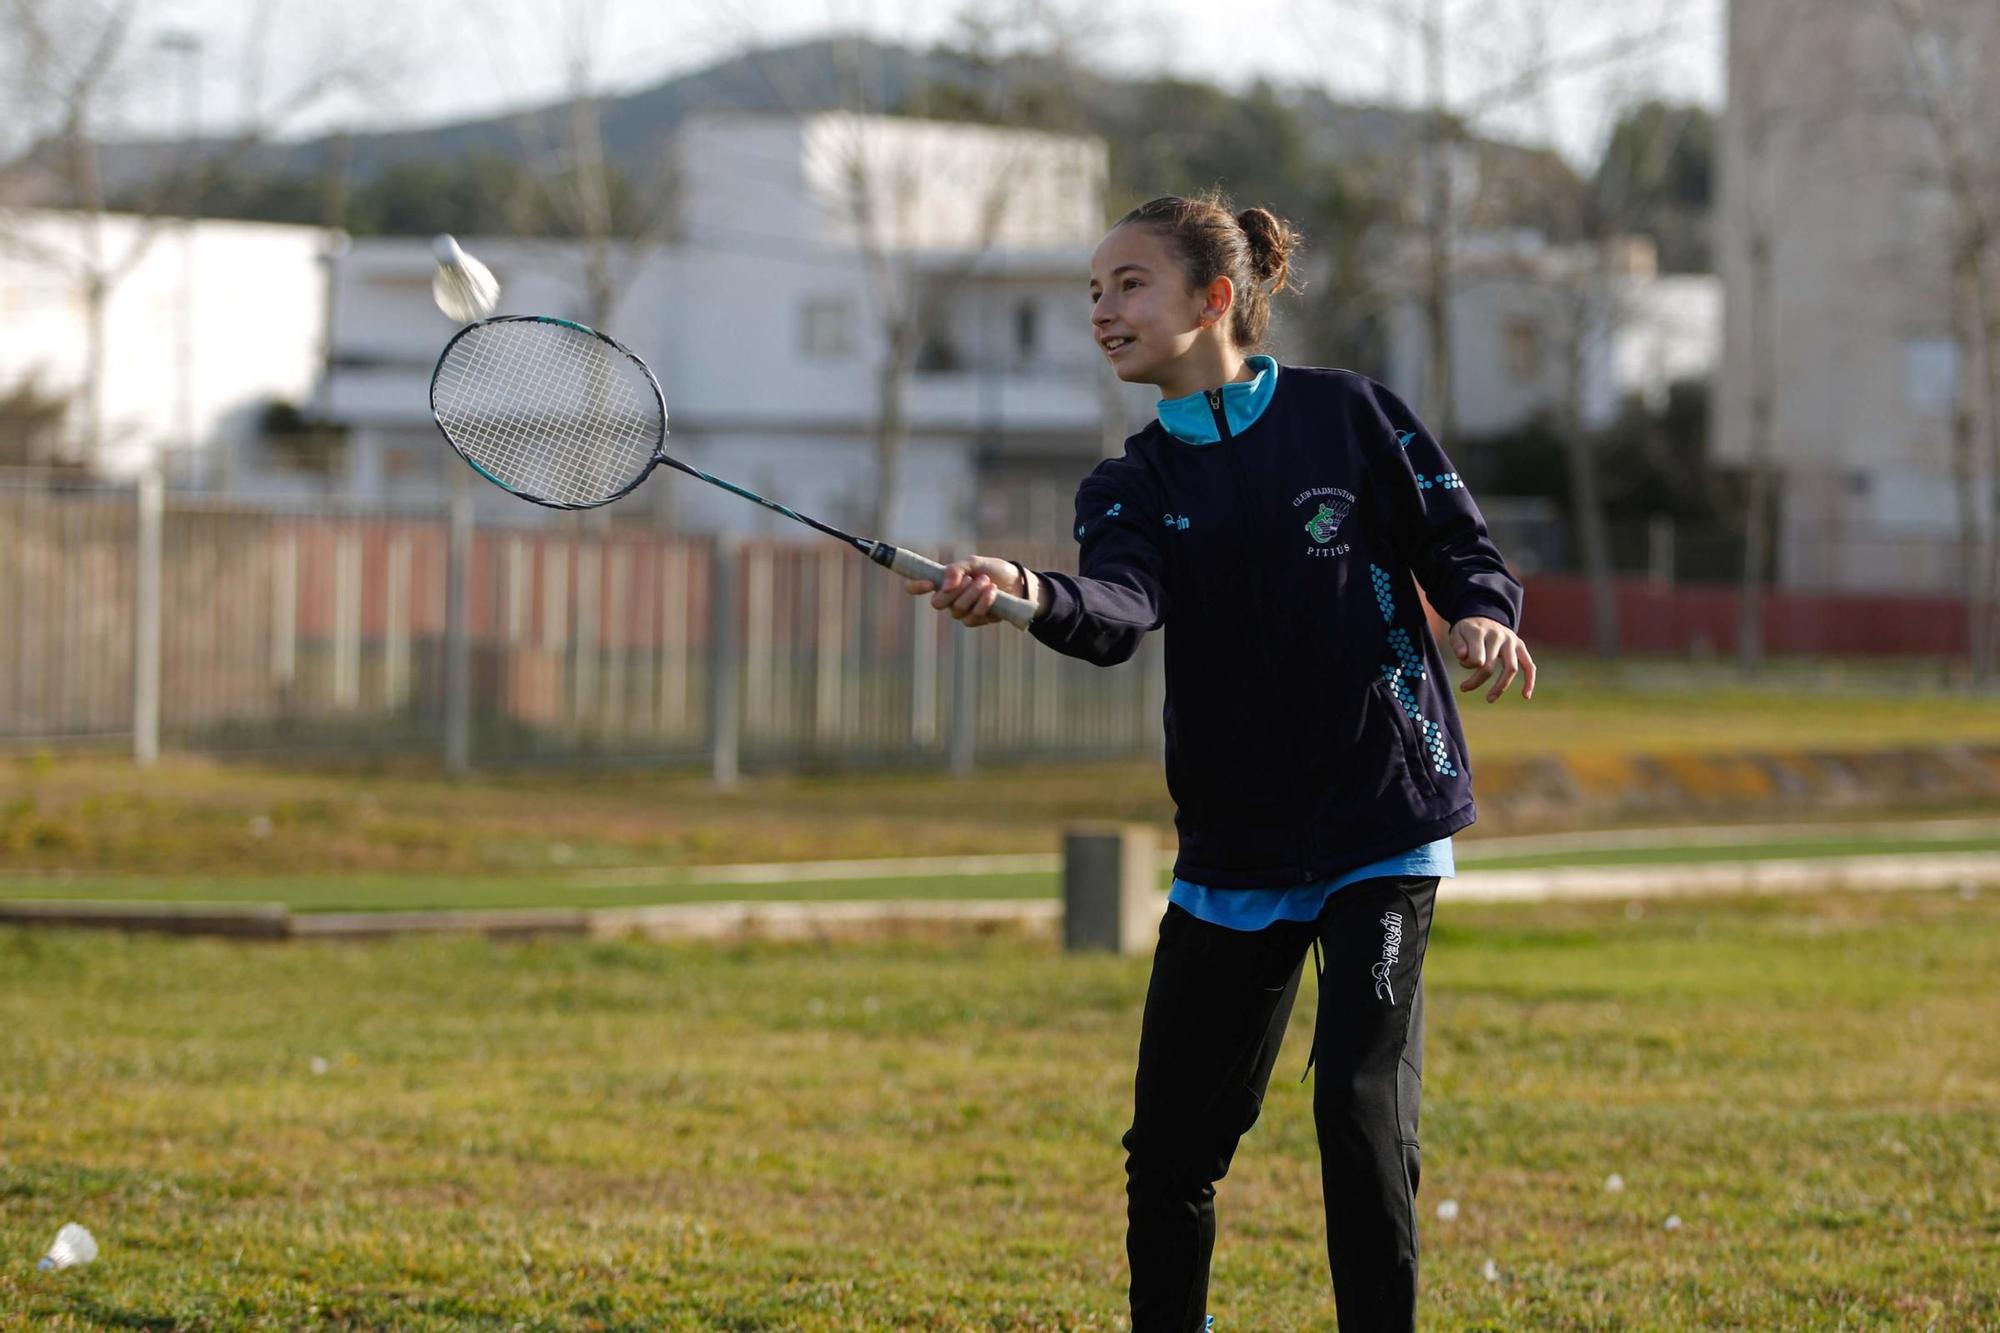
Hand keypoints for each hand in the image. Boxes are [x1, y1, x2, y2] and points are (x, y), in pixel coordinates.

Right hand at [905, 555, 1027, 627]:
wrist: (1016, 582)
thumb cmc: (993, 570)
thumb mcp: (974, 563)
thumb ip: (956, 570)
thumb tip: (945, 585)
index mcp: (943, 581)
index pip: (917, 587)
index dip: (916, 586)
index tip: (928, 583)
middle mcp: (948, 598)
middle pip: (937, 603)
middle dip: (955, 591)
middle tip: (971, 578)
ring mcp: (961, 611)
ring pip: (957, 609)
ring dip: (973, 593)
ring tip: (987, 582)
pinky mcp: (975, 620)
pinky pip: (972, 616)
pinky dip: (983, 602)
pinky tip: (992, 592)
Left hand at [1450, 616, 1534, 701]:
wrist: (1482, 616)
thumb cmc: (1467, 630)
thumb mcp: (1456, 633)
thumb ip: (1458, 644)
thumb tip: (1463, 656)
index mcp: (1480, 631)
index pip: (1476, 658)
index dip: (1468, 665)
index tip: (1463, 663)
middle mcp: (1498, 635)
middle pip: (1490, 665)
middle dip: (1477, 680)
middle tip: (1464, 688)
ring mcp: (1512, 641)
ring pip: (1510, 668)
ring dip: (1500, 687)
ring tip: (1489, 699)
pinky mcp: (1521, 646)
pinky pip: (1529, 665)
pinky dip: (1529, 681)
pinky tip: (1525, 696)